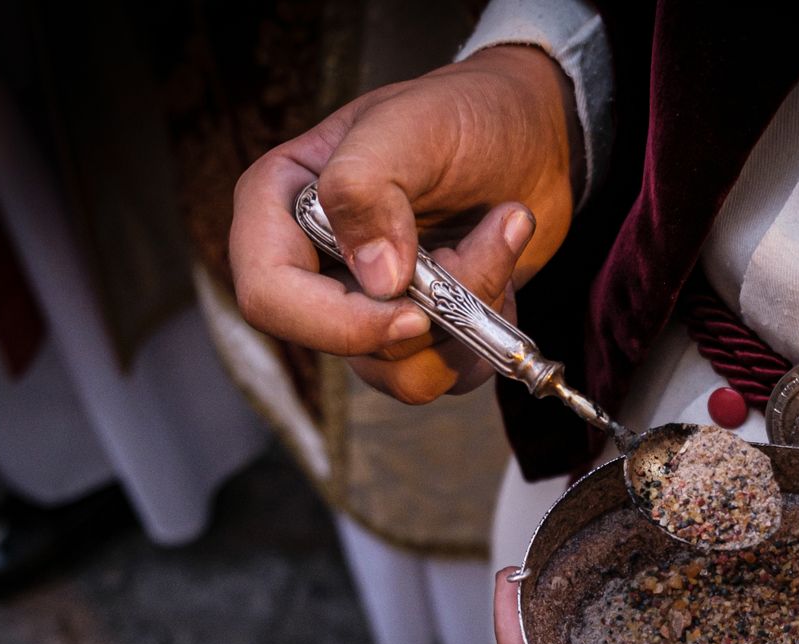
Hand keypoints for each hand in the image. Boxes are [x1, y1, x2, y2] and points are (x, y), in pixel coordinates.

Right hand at [229, 46, 578, 402]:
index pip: (270, 298)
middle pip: (342, 345)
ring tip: (497, 237)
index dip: (338, 323)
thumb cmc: (461, 114)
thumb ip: (367, 187)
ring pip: (401, 370)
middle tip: (478, 245)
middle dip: (428, 313)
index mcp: (279, 209)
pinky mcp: (414, 333)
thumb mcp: (409, 125)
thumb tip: (374, 279)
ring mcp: (363, 306)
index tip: (415, 311)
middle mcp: (312, 266)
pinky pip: (442, 375)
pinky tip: (499, 264)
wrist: (527, 136)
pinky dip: (485, 333)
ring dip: (468, 315)